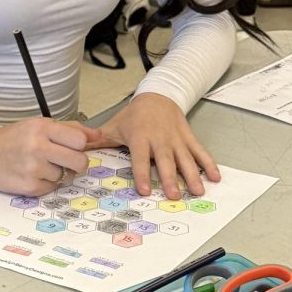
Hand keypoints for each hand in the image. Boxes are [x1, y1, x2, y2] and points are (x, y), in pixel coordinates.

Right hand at [0, 118, 104, 195]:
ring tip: (42, 166)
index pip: (80, 141)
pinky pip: (53, 188)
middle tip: (65, 161)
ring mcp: (33, 169)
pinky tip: (34, 175)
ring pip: (66, 176)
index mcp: (42, 128)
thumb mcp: (40, 125)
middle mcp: (38, 147)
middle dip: (77, 163)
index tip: (72, 147)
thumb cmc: (16, 138)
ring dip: (59, 173)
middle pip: (80, 162)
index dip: (80, 146)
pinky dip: (47, 183)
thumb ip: (71, 129)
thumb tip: (98, 135)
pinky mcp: (29, 187)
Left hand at [93, 93, 220, 199]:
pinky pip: (200, 152)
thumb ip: (97, 140)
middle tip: (174, 196)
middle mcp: (160, 139)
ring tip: (198, 192)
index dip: (141, 173)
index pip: (140, 158)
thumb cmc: (133, 115)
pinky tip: (215, 178)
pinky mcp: (189, 138)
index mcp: (140, 137)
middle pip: (165, 161)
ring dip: (192, 175)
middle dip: (170, 178)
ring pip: (186, 159)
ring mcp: (177, 139)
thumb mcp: (114, 125)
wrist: (158, 95)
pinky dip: (209, 164)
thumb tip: (75, 148)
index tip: (143, 189)